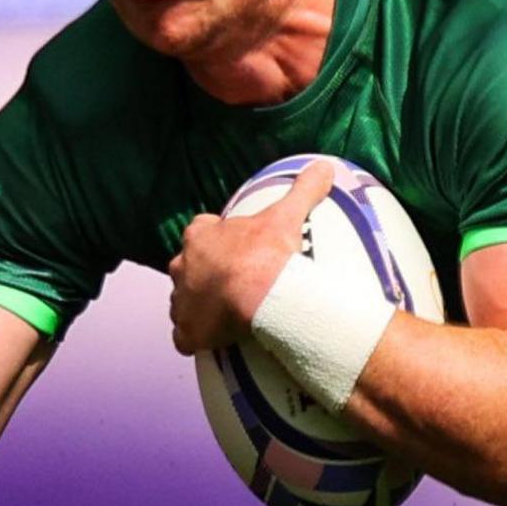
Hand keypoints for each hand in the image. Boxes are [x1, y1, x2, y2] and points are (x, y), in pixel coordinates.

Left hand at [168, 160, 335, 355]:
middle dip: (205, 273)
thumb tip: (325, 166)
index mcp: (200, 236)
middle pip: (190, 267)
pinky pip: (185, 337)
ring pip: (185, 301)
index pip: (201, 232)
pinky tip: (215, 339)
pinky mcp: (187, 332)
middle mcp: (182, 266)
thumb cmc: (268, 252)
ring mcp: (181, 301)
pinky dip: (196, 338)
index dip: (216, 239)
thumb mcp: (287, 215)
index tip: (236, 247)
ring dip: (200, 306)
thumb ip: (303, 190)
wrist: (263, 295)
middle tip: (235, 282)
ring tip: (229, 312)